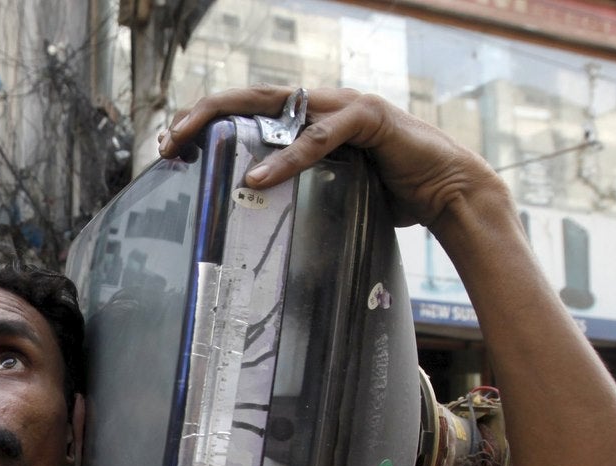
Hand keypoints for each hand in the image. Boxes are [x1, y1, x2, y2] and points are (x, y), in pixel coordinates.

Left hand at [158, 86, 504, 230]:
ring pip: (276, 103)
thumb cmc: (389, 194)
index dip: (209, 120)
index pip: (249, 110)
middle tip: (166, 139)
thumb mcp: (330, 192)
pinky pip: (321, 135)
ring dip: (229, 120)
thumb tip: (253, 219)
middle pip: (250, 97)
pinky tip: (257, 175)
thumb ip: (296, 192)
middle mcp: (322, 104)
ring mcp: (345, 106)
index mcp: (309, 118)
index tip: (173, 145)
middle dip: (204, 112)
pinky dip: (287, 156)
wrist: (448, 193)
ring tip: (193, 142)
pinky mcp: (370, 119)